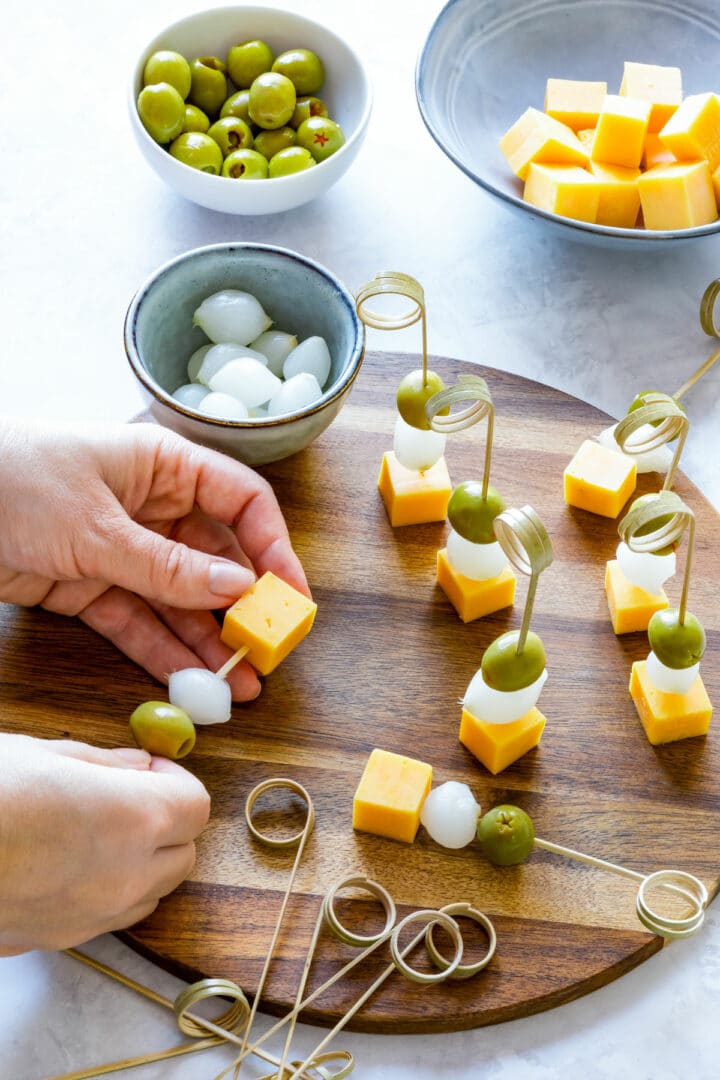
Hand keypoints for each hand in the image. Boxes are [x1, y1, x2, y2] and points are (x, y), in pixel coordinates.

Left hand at [0, 419, 309, 699]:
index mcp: (165, 466)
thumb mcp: (97, 526)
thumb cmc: (15, 477)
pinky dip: (162, 652)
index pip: (243, 502)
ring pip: (179, 601)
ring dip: (207, 642)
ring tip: (240, 686)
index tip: (291, 597)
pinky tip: (192, 681)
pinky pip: (138, 622)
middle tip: (266, 654)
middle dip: (242, 610)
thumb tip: (237, 590)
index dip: (274, 548)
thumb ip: (167, 565)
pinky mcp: (91, 586)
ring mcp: (123, 549)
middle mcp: (152, 507)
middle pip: (215, 560)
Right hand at [0, 733, 209, 954]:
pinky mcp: (54, 942)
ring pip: (151, 893)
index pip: (195, 806)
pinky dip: (106, 891)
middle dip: (166, 823)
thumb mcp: (41, 754)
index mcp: (131, 819)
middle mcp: (122, 876)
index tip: (149, 770)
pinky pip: (107, 917)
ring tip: (95, 831)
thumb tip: (137, 765)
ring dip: (143, 862)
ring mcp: (89, 917)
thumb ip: (102, 763)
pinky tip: (64, 865)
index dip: (176, 782)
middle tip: (127, 797)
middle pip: (183, 855)